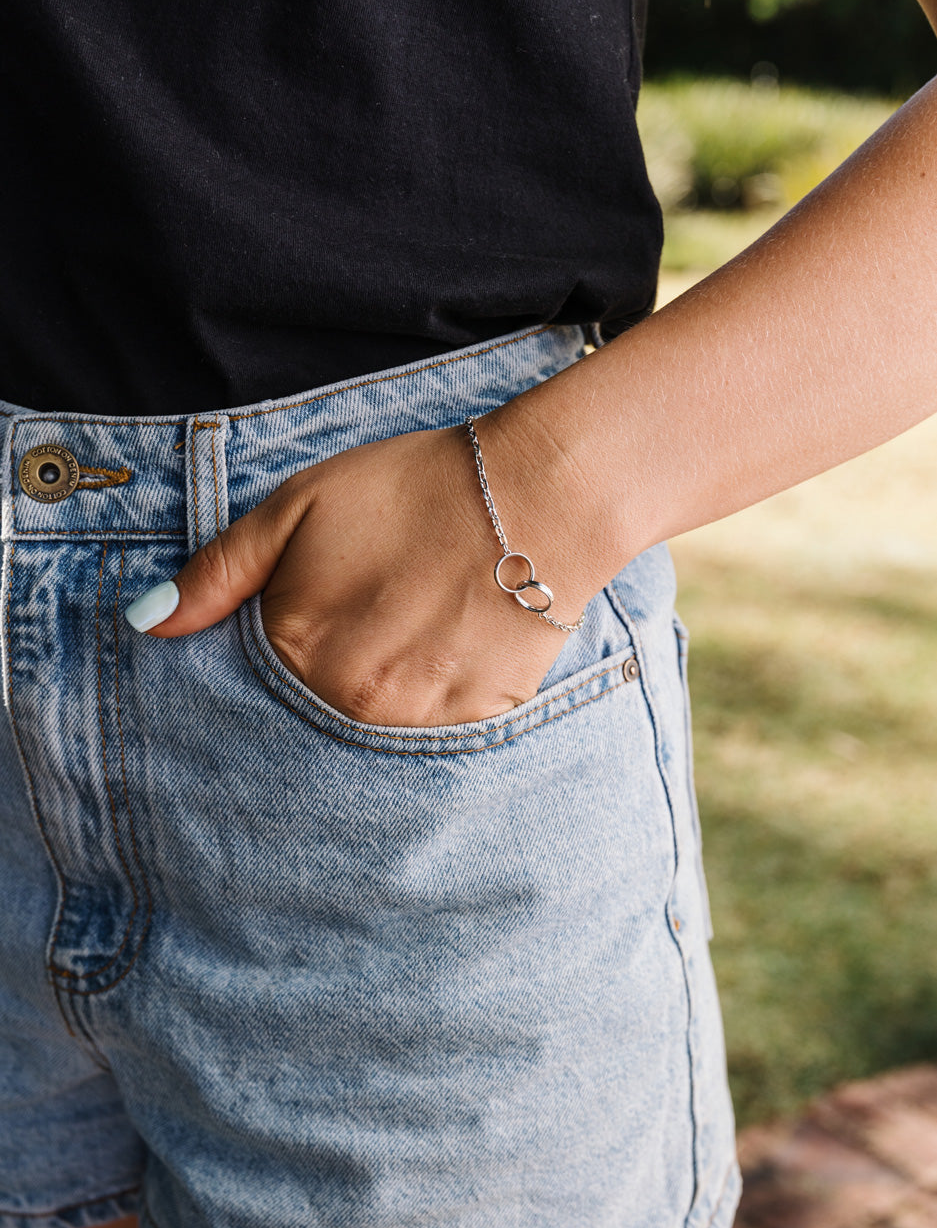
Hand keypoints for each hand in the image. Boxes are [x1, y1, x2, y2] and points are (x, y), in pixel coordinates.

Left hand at [125, 423, 586, 727]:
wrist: (535, 499)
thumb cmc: (411, 491)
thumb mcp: (297, 509)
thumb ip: (219, 573)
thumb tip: (146, 623)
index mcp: (297, 648)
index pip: (251, 684)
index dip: (272, 650)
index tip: (303, 620)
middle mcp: (348, 699)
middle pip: (307, 713)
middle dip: (322, 675)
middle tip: (365, 620)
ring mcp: (413, 720)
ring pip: (366, 728)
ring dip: (373, 692)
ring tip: (406, 631)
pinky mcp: (471, 724)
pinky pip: (428, 736)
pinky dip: (426, 702)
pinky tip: (443, 649)